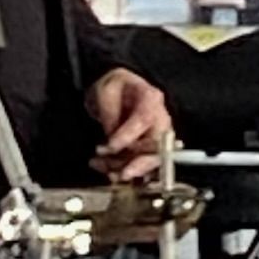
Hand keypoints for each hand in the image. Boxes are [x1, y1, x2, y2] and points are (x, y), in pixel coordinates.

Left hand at [86, 66, 170, 182]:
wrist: (117, 90)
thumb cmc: (113, 86)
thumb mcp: (106, 92)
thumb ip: (110, 116)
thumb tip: (111, 142)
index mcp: (150, 98)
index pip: (144, 120)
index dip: (127, 137)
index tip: (108, 147)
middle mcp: (160, 119)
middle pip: (157, 147)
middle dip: (137, 164)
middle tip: (117, 173)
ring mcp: (156, 136)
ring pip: (148, 161)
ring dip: (124, 169)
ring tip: (99, 165)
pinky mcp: (149, 149)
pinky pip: (141, 166)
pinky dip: (124, 171)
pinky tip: (107, 170)